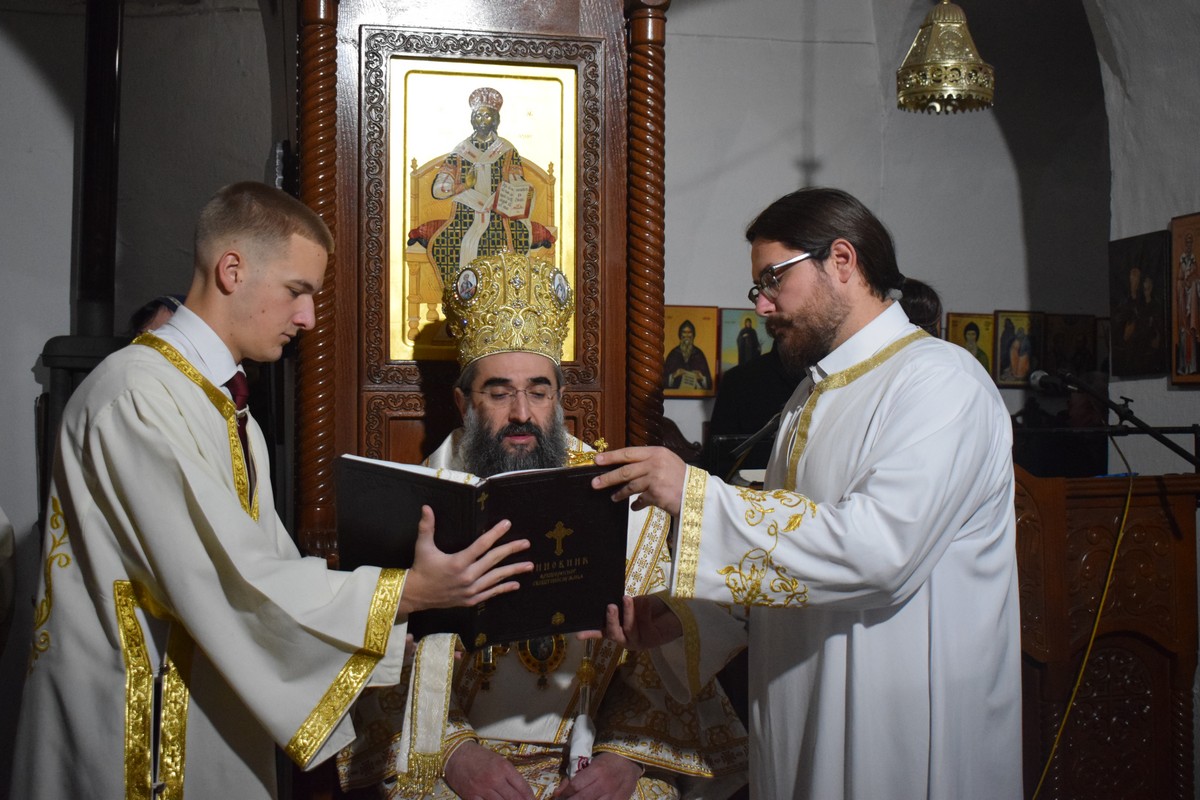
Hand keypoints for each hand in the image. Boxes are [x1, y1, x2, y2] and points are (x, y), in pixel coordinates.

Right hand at [398, 506, 532, 614]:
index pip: (481, 545)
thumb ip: (426, 527)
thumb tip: (426, 507)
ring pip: (496, 578)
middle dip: (511, 550)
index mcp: (458, 562)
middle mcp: (467, 577)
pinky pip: (491, 593)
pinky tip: (515, 584)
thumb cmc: (421, 568)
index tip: (507, 524)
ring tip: (529, 565)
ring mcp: (470, 590)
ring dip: (513, 571)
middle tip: (526, 543)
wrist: (415, 595)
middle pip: (494, 560)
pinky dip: (504, 588)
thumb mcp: (423, 546)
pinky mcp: (470, 600)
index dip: (495, 533)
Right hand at [444, 741, 533, 799]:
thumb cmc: (478, 756)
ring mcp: (482, 789)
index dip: (529, 797)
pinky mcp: (471, 796)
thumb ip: (509, 775)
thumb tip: (521, 791)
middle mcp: (495, 779)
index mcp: (504, 767)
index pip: (522, 787)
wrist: (456, 754)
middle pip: (514, 798)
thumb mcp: (498, 760)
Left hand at [552, 753, 643, 798]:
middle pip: (581, 799)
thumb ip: (575, 777)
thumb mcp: (591, 763)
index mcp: (596, 771)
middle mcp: (604, 784)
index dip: (564, 794)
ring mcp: (613, 796)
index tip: (558, 797)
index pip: (575, 786)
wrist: (631, 762)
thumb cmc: (609, 760)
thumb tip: (557, 792)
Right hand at [581, 595, 681, 650]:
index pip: (600, 632)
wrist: (672, 614)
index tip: (577, 634)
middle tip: (610, 606)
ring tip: (627, 598)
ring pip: (629, 628)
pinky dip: (644, 610)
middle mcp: (625, 639)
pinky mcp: (652, 639)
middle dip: (611, 621)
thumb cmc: (647, 608)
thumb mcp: (631, 604)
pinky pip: (645, 624)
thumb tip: (608, 596)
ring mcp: (638, 641)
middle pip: (614, 634)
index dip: (589, 633)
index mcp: (617, 631)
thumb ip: (620, 605)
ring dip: (628, 613)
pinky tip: (646, 601)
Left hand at [591, 446, 686, 515]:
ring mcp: (656, 478)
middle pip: (625, 470)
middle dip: (608, 478)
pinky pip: (640, 500)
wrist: (699, 494)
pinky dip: (636, 504)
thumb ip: (649, 463)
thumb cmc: (682, 478)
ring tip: (613, 497)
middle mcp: (655, 463)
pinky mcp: (657, 494)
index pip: (628, 453)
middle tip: (594, 484)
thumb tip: (626, 467)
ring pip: (630, 486)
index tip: (596, 460)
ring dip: (620, 493)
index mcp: (657, 452)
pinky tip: (634, 507)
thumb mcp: (667, 463)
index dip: (611, 456)